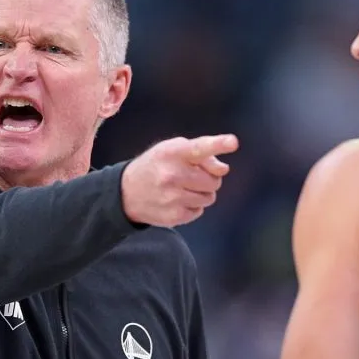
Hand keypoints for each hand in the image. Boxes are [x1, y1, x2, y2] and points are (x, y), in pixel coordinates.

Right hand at [121, 134, 238, 226]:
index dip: (218, 144)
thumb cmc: (156, 166)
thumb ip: (201, 154)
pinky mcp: (174, 215)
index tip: (233, 142)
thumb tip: (223, 169)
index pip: (200, 147)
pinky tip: (178, 200)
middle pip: (214, 180)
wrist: (125, 193)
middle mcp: (172, 174)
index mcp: (172, 153)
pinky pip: (199, 211)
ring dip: (202, 193)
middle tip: (193, 177)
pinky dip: (193, 206)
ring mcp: (173, 197)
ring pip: (210, 197)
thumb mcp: (172, 150)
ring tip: (184, 188)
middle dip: (209, 179)